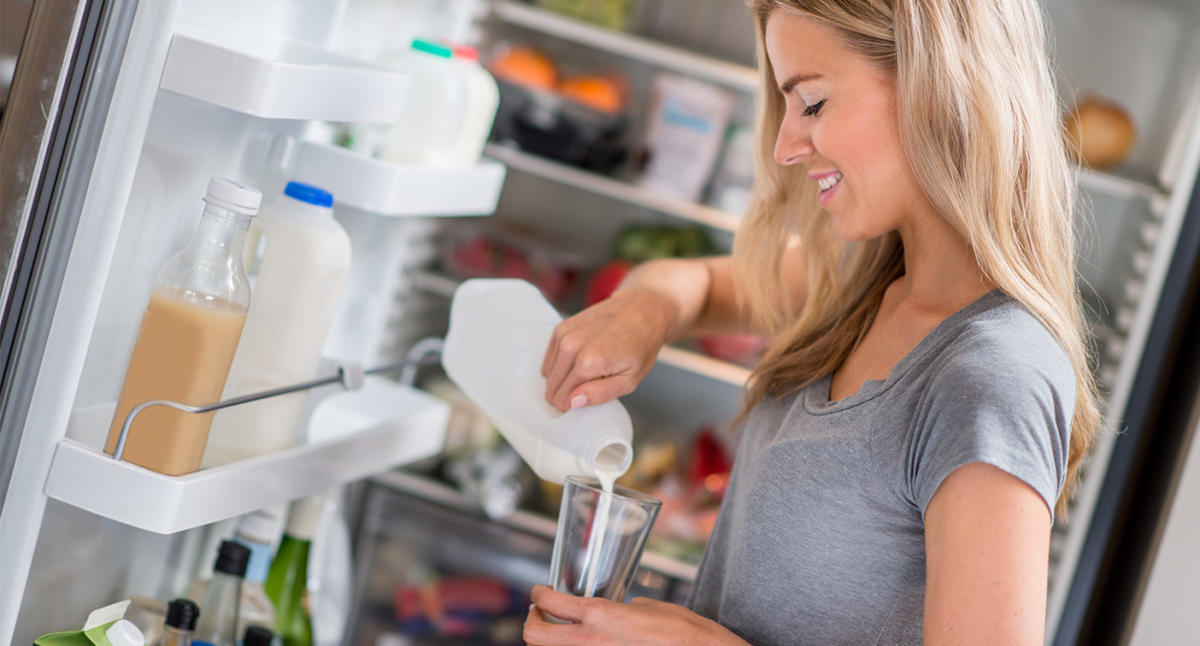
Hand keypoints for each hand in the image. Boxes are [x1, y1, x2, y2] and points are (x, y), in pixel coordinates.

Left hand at [524, 585, 747, 645]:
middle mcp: (589, 644)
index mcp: (600, 617)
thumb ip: (624, 608)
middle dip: (532, 621)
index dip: (537, 594)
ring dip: (551, 641)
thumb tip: (620, 610)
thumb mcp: (652, 607)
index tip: (538, 592)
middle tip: (540, 611)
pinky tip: (589, 643)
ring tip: (560, 630)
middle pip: (534, 636)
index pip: (550, 603)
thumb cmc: (686, 633)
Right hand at [541, 287, 676, 410]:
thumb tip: (572, 401)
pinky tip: (578, 362)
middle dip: (565, 394)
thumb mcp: (629, 380)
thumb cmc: (639, 346)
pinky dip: (559, 365)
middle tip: (587, 390)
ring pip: (548, 373)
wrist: (640, 310)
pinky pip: (549, 358)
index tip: (585, 401)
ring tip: (586, 374)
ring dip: (562, 379)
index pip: (562, 397)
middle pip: (552, 386)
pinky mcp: (561, 327)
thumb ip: (600, 394)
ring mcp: (564, 335)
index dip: (571, 405)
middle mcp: (572, 346)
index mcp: (589, 362)